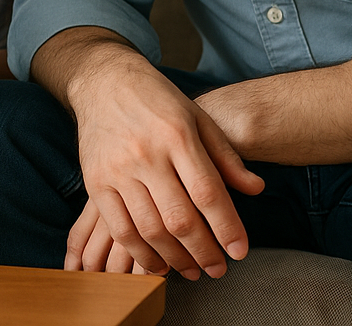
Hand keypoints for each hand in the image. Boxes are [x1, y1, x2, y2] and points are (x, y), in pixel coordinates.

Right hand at [69, 54, 262, 280]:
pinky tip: (157, 263)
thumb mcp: (198, 117)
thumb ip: (226, 156)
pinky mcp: (95, 181)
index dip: (227, 228)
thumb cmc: (156, 99)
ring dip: (174, 259)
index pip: (208, 193)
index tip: (240, 252)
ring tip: (191, 270)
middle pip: (179, 218)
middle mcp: (146, 154)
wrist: (103, 80)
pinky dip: (140, 252)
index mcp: (177, 135)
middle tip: (218, 270)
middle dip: (204, 252)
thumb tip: (256, 189)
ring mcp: (117, 169)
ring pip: (149, 229)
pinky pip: (119, 227)